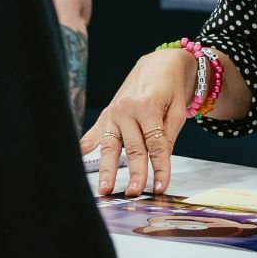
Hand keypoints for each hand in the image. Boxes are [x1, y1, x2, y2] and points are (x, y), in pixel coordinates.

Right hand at [79, 48, 195, 197]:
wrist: (159, 63)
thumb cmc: (171, 87)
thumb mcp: (177, 110)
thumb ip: (167, 136)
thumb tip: (159, 163)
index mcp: (147, 106)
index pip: (155, 145)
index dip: (160, 168)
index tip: (160, 187)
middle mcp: (126, 109)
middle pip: (131, 148)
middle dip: (133, 173)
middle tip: (133, 193)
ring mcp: (113, 111)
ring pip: (110, 145)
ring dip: (107, 169)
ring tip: (105, 188)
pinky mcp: (107, 114)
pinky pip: (95, 133)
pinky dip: (86, 146)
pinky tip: (79, 159)